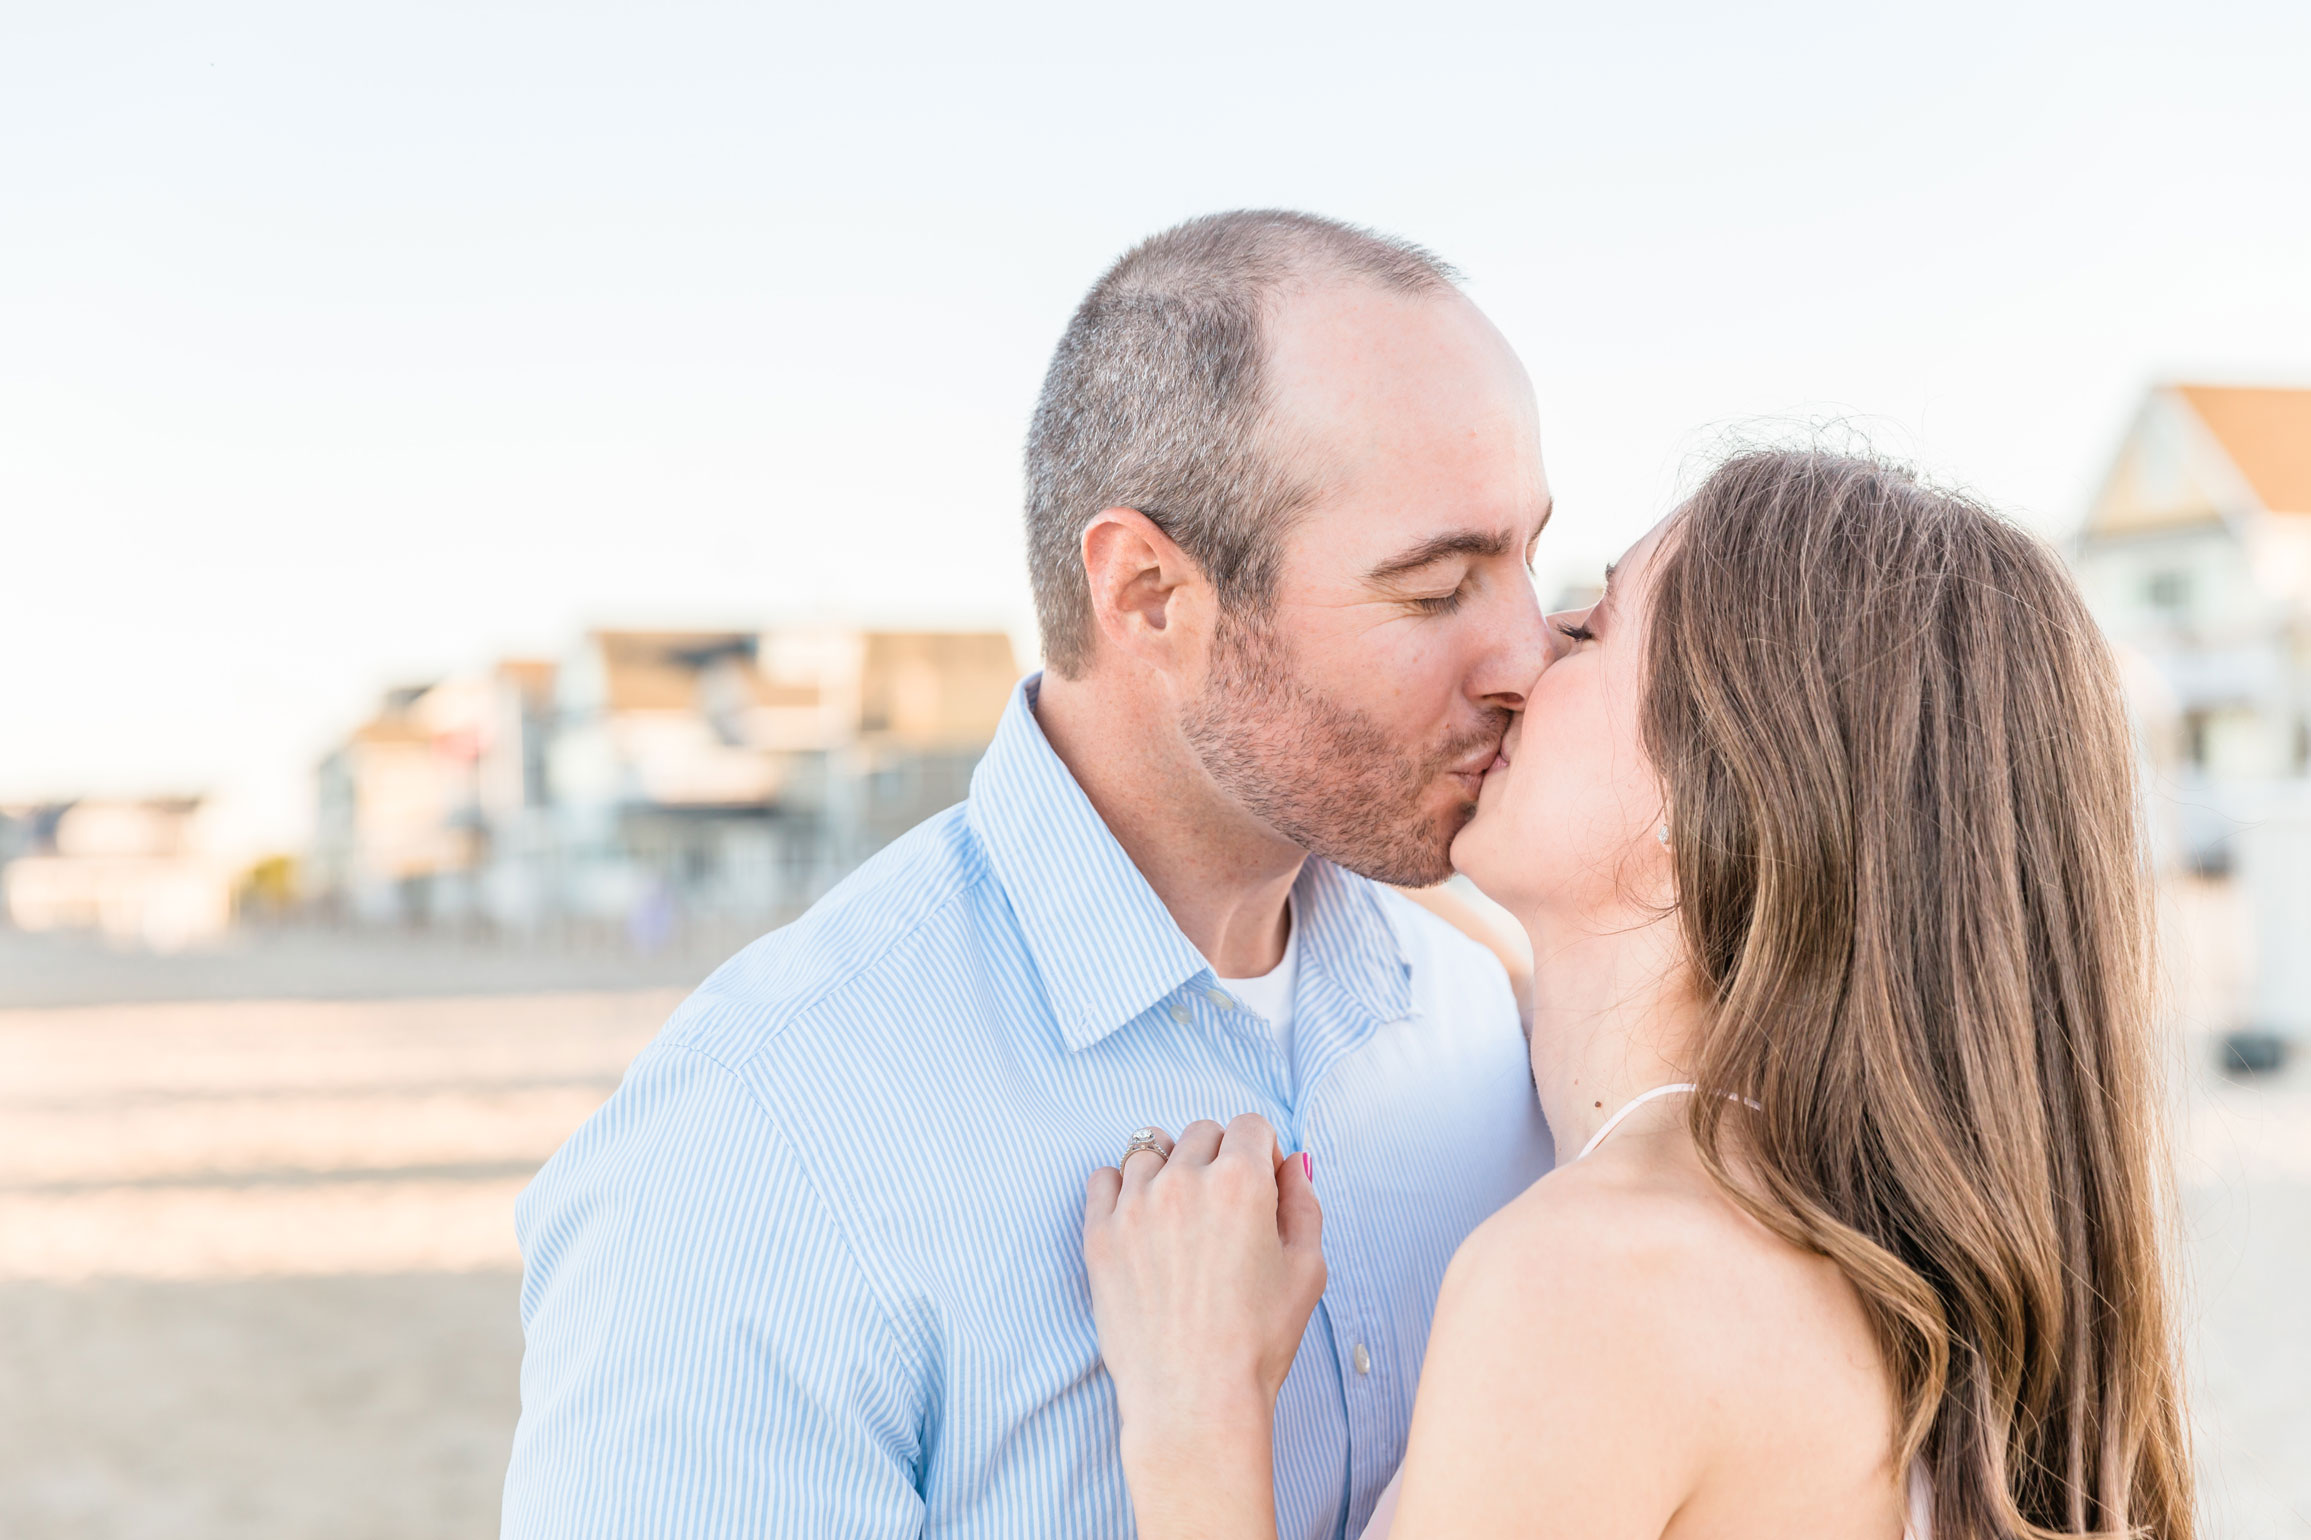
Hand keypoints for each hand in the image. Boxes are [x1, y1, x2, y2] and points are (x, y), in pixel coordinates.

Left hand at [1081, 1114, 1325, 1433]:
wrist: (1195, 1400)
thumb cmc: (1258, 1341)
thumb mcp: (1308, 1269)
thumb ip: (1303, 1203)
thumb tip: (1292, 1163)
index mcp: (1241, 1182)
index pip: (1249, 1125)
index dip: (1261, 1152)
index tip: (1260, 1184)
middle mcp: (1184, 1181)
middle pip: (1201, 1133)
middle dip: (1219, 1158)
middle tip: (1224, 1208)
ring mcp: (1135, 1206)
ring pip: (1151, 1150)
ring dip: (1170, 1170)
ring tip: (1181, 1217)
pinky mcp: (1100, 1235)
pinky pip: (1104, 1178)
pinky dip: (1123, 1188)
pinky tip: (1142, 1220)